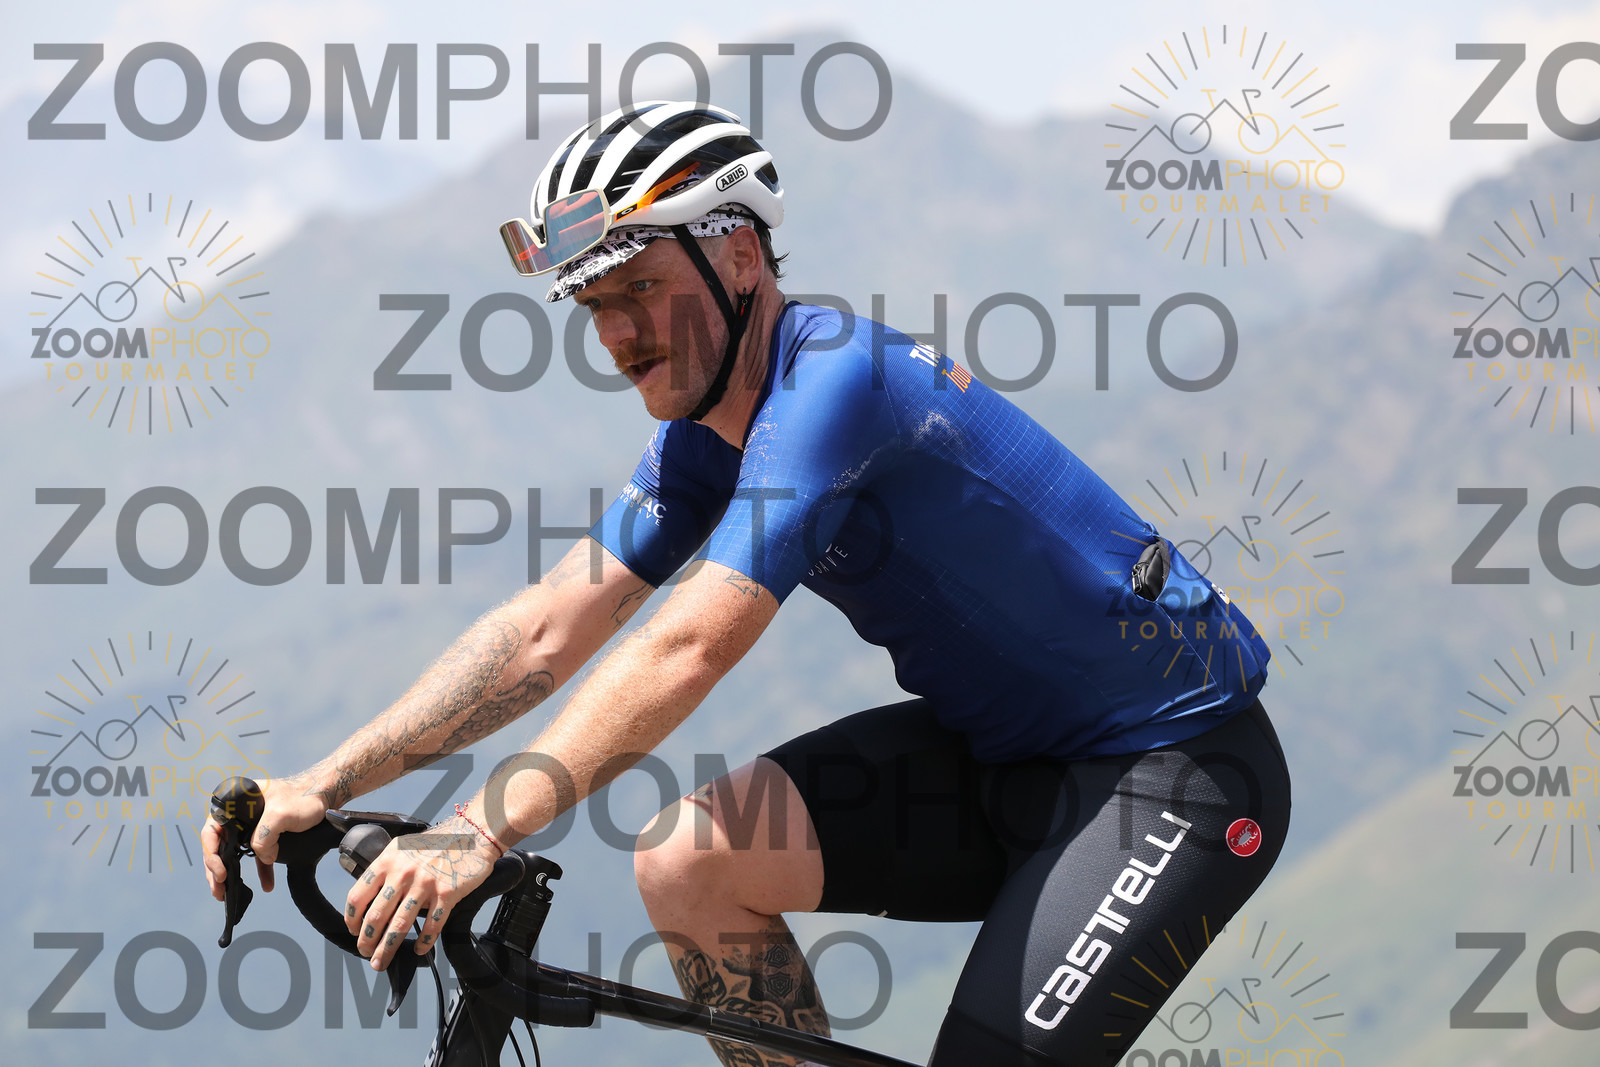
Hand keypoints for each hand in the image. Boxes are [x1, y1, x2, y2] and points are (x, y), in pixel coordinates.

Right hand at [201, 774, 328, 898]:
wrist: (325, 797)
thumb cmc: (303, 797)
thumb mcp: (281, 814)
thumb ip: (265, 836)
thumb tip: (263, 857)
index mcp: (236, 802)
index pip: (212, 829)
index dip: (211, 852)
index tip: (220, 871)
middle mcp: (239, 813)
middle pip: (219, 844)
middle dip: (216, 870)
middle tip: (218, 889)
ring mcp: (252, 825)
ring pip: (236, 853)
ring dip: (232, 874)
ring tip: (227, 894)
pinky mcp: (266, 835)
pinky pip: (258, 855)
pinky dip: (261, 870)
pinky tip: (267, 884)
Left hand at [345, 815, 498, 969]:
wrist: (471, 833)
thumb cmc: (437, 841)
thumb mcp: (403, 848)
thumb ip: (387, 869)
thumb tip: (374, 896)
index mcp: (387, 861)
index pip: (358, 896)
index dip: (352, 919)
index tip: (354, 930)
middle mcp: (403, 873)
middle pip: (376, 916)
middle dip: (367, 941)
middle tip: (366, 953)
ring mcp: (425, 884)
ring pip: (400, 925)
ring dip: (387, 948)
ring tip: (381, 961)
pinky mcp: (447, 893)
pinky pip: (432, 924)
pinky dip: (424, 941)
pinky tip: (419, 949)